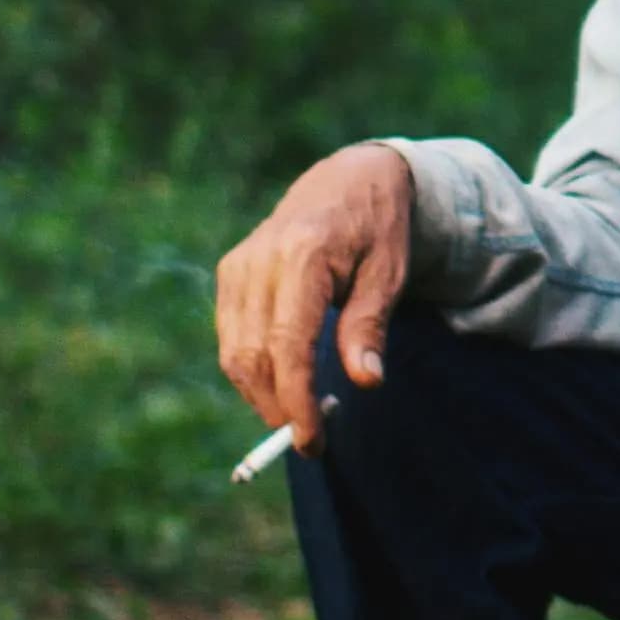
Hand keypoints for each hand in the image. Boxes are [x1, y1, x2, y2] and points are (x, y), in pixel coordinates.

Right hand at [216, 142, 414, 447]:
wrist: (350, 179)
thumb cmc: (377, 228)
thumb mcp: (389, 273)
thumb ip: (369, 326)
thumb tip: (366, 382)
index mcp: (302, 255)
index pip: (287, 344)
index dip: (294, 400)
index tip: (311, 441)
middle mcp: (260, 260)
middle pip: (252, 356)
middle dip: (277, 407)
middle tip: (311, 440)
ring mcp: (238, 266)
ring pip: (234, 353)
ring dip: (262, 395)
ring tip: (301, 416)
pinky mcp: (230, 273)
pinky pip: (232, 336)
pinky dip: (252, 370)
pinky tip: (283, 384)